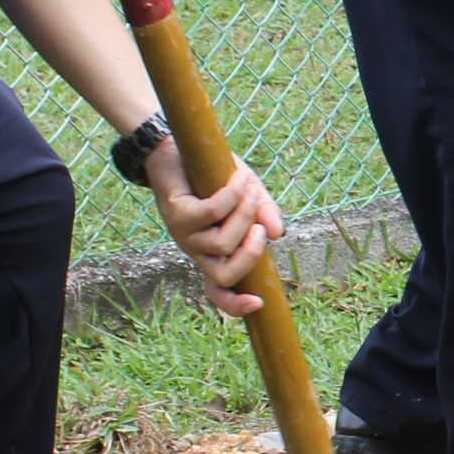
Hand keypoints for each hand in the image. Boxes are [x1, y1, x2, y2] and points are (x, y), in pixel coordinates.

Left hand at [145, 139, 285, 315]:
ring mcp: (184, 234)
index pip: (218, 291)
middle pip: (223, 276)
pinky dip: (233, 194)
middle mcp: (196, 250)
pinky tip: (240, 178)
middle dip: (250, 255)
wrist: (176, 148)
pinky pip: (213, 212)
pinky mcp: (177, 214)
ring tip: (250, 188)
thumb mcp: (248, 195)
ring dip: (245, 214)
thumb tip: (277, 234)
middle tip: (259, 228)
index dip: (235, 305)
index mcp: (213, 253)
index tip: (260, 303)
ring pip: (223, 242)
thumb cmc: (214, 176)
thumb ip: (264, 213)